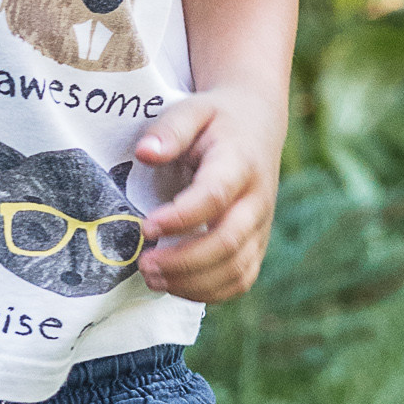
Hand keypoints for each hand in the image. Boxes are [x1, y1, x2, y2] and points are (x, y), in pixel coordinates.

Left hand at [132, 86, 285, 299]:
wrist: (257, 125)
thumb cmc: (215, 119)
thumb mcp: (191, 110)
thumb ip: (169, 130)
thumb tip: (145, 153)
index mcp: (239, 163)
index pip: (215, 196)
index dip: (181, 217)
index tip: (146, 228)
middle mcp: (256, 200)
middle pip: (228, 241)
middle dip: (184, 260)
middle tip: (143, 264)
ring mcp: (260, 226)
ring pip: (237, 269)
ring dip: (193, 282)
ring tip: (151, 278)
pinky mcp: (257, 244)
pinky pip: (241, 279)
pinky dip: (210, 292)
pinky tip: (174, 286)